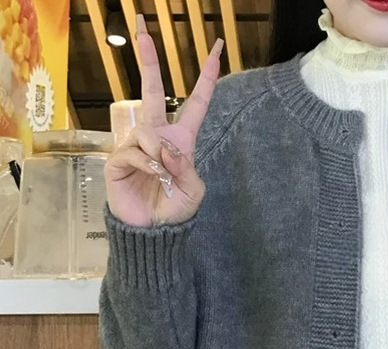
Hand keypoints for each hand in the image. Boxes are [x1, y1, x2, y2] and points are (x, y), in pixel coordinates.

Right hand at [104, 14, 223, 226]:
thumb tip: (166, 149)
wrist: (153, 231)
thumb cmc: (175, 210)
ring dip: (159, 154)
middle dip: (148, 59)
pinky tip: (150, 177)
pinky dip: (148, 165)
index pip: (194, 104)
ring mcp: (135, 146)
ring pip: (148, 131)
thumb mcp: (194, 189)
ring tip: (163, 175)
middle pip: (152, 90)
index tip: (215, 50)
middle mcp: (156, 137)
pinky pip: (134, 151)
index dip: (205, 78)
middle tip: (142, 25)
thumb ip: (187, 167)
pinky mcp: (118, 159)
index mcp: (180, 141)